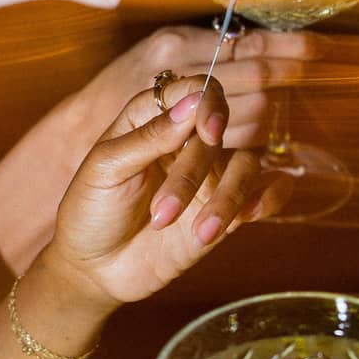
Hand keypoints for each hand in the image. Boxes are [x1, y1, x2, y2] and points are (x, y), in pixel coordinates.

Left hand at [0, 24, 311, 273]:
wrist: (93, 268)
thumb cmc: (90, 211)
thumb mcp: (106, 170)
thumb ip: (148, 136)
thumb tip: (194, 103)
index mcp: (152, 119)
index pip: (194, 91)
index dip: (207, 103)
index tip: (207, 131)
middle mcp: (187, 142)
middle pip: (217, 131)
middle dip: (193, 172)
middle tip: (161, 213)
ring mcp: (210, 176)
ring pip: (246, 164)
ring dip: (228, 197)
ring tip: (198, 233)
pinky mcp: (227, 210)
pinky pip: (267, 194)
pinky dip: (268, 199)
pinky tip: (248, 217)